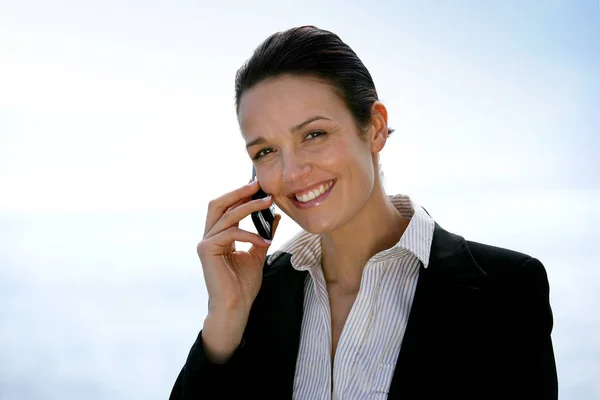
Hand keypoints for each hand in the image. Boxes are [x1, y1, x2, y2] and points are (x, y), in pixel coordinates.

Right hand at [197, 180, 280, 361]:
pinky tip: (265, 240)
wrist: (236, 307)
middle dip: (238, 192)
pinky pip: (230, 233)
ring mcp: (205, 242)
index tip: (259, 186)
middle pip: (218, 203)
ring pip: (226, 215)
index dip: (240, 195)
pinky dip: (250, 234)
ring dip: (249, 208)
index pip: (226, 207)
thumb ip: (263, 233)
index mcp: (219, 235)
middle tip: (258, 185)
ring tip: (268, 204)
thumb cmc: (243, 284)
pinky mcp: (206, 250)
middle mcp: (209, 236)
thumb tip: (275, 215)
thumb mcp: (258, 252)